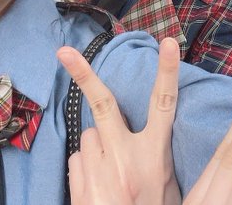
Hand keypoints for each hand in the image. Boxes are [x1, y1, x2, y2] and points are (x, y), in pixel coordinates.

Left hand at [57, 38, 181, 204]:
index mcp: (153, 157)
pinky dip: (86, 164)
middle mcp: (123, 157)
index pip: (164, 104)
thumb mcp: (168, 189)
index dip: (167, 71)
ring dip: (97, 145)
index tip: (167, 42)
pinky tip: (98, 184)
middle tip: (64, 52)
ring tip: (110, 173)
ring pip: (90, 136)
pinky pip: (78, 157)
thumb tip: (150, 137)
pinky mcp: (78, 181)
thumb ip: (157, 159)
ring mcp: (97, 168)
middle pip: (105, 104)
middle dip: (84, 74)